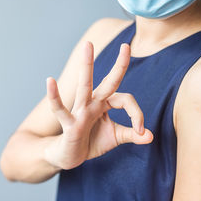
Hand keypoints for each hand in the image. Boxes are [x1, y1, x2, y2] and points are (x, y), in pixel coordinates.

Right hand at [44, 41, 152, 169]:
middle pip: (108, 82)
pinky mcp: (69, 124)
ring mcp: (80, 111)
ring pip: (85, 86)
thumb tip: (151, 136)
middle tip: (126, 46)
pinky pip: (60, 109)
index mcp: (104, 103)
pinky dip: (54, 96)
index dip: (137, 115)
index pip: (125, 100)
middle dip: (118, 65)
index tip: (141, 131)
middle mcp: (93, 102)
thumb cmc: (91, 141)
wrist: (69, 155)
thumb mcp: (115, 137)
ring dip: (87, 66)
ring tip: (87, 44)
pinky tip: (50, 81)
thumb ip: (132, 134)